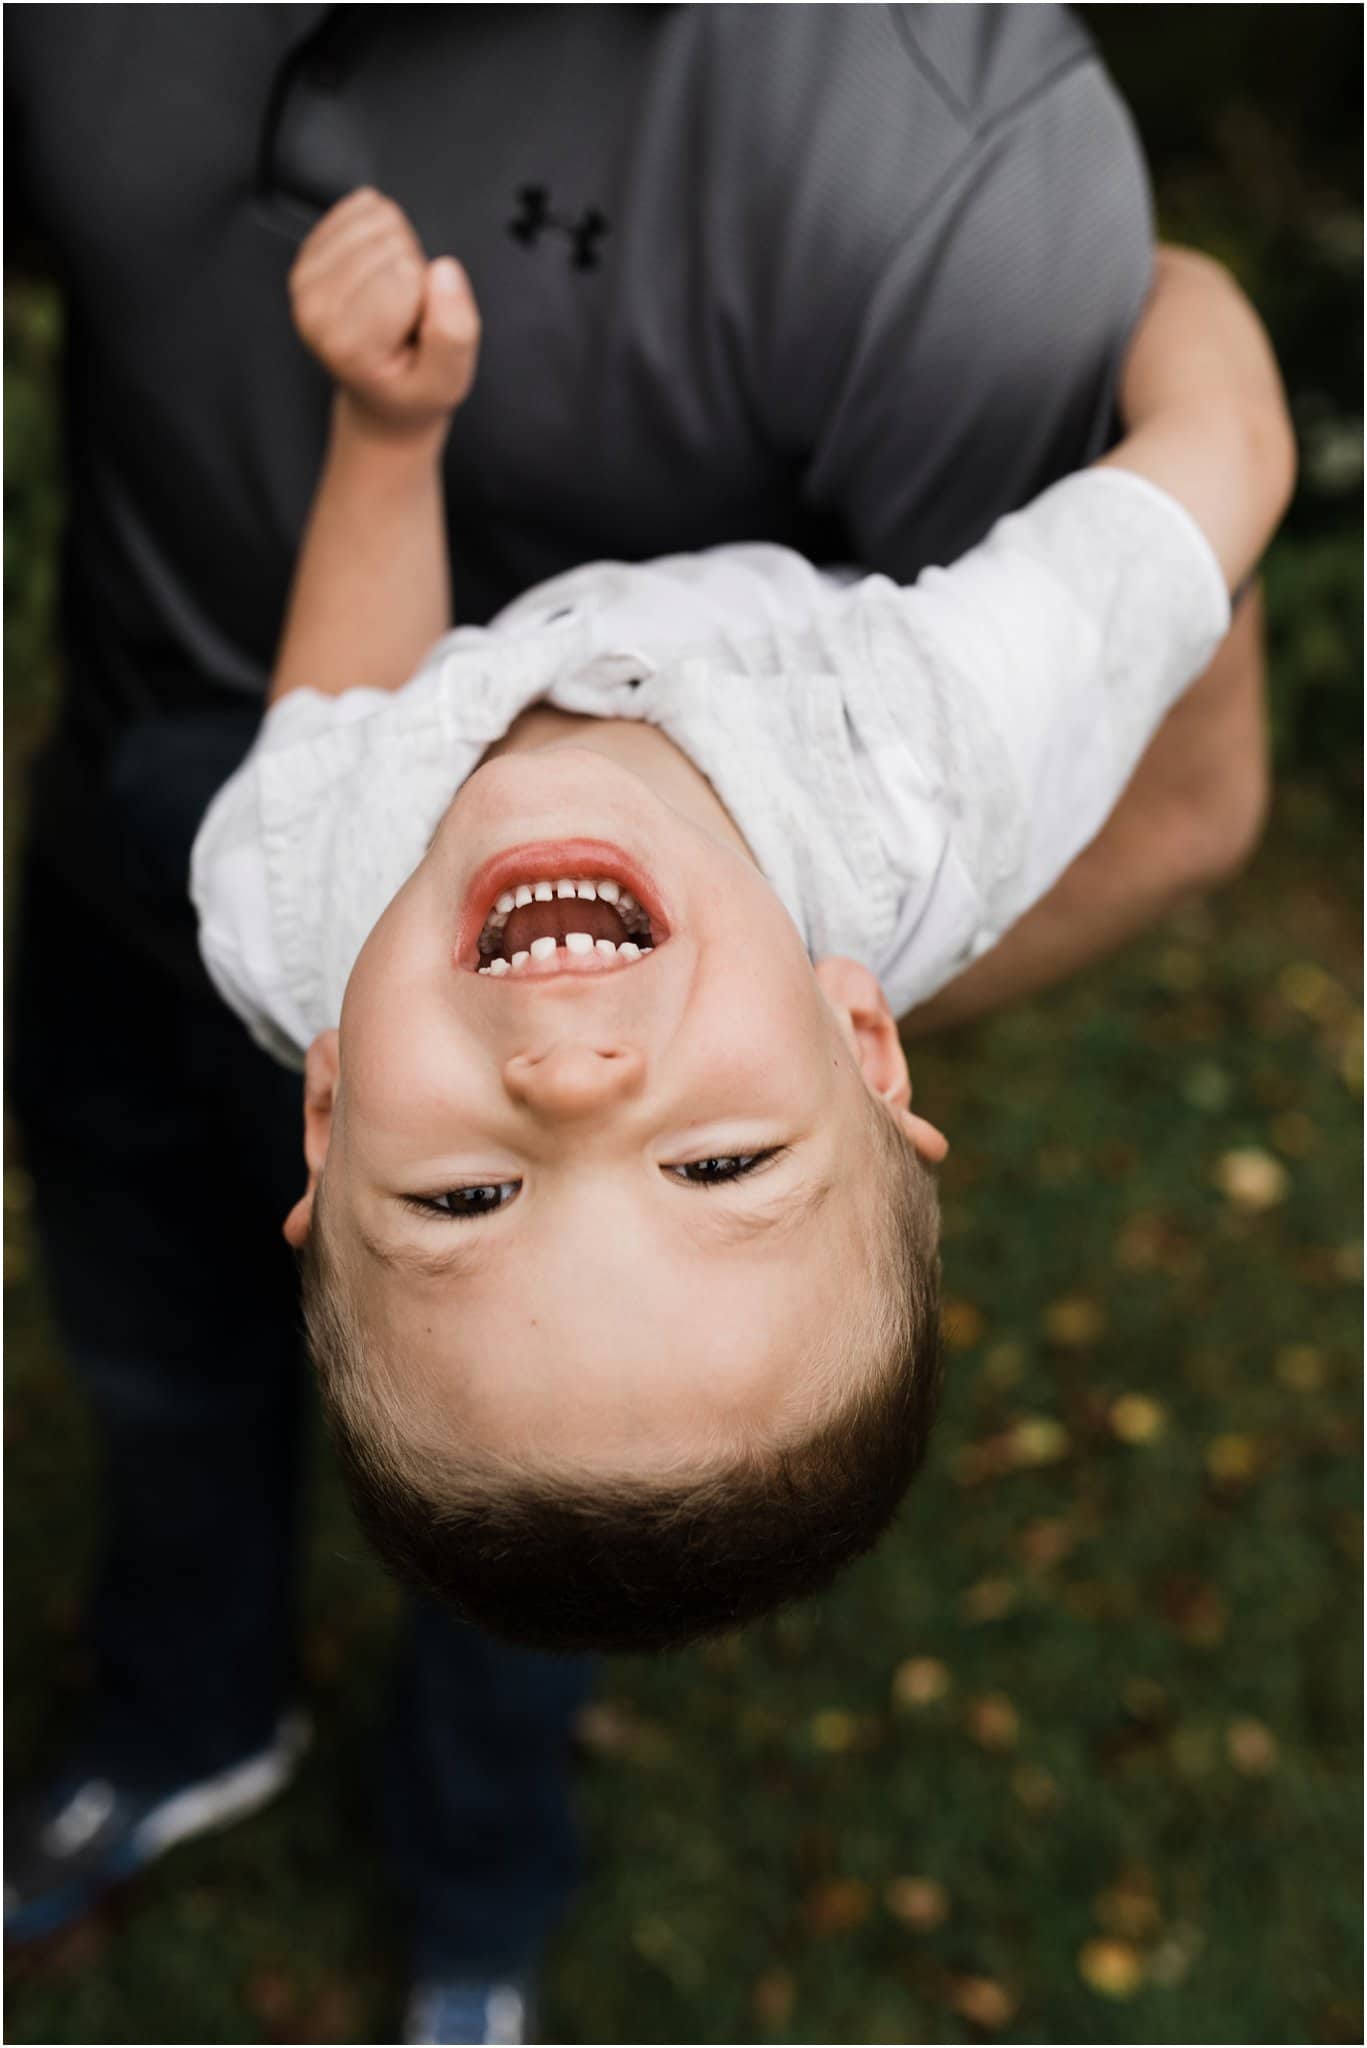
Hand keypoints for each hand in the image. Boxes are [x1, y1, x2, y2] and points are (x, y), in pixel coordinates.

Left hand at [288, 187, 479, 437]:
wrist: (382, 394)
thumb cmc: (414, 386)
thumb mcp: (450, 379)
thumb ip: (455, 331)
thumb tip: (445, 270)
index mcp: (350, 345)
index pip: (406, 274)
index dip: (429, 295)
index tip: (419, 328)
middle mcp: (317, 311)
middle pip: (391, 244)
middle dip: (414, 272)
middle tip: (407, 315)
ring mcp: (307, 281)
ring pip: (378, 219)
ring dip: (400, 251)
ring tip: (396, 297)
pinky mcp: (310, 254)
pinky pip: (362, 206)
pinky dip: (383, 230)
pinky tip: (381, 271)